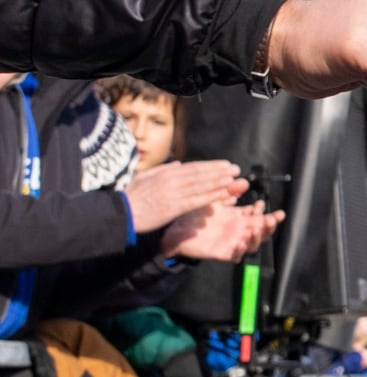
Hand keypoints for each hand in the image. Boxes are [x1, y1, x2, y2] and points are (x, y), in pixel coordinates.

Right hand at [123, 160, 246, 233]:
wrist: (122, 213)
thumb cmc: (131, 196)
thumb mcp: (144, 176)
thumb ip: (162, 169)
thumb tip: (177, 163)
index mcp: (166, 173)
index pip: (194, 167)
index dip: (211, 165)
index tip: (224, 164)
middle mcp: (172, 180)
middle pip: (201, 174)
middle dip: (220, 171)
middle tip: (235, 169)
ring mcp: (174, 194)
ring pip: (202, 186)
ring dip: (219, 182)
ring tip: (233, 179)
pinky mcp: (174, 208)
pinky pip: (197, 200)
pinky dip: (211, 196)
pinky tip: (223, 193)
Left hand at [160, 199, 283, 261]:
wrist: (175, 229)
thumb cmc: (194, 215)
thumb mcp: (215, 200)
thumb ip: (229, 192)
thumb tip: (244, 182)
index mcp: (237, 218)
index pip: (257, 216)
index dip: (263, 211)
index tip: (262, 204)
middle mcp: (237, 231)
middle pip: (260, 231)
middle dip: (269, 225)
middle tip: (273, 219)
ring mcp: (230, 242)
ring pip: (252, 245)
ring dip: (257, 238)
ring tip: (257, 229)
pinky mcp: (221, 252)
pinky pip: (235, 256)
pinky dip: (240, 250)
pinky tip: (241, 242)